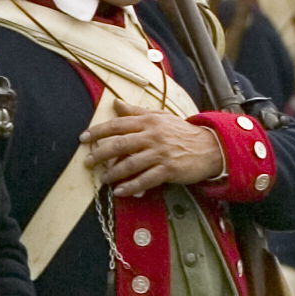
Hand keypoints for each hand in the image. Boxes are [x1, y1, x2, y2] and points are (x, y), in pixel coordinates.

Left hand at [82, 106, 226, 196]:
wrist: (210, 147)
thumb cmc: (182, 132)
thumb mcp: (160, 116)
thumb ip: (136, 111)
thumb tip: (116, 103)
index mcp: (149, 121)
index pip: (118, 124)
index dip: (98, 131)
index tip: (84, 138)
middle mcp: (153, 135)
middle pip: (120, 144)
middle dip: (100, 154)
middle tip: (88, 162)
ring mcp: (161, 153)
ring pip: (130, 163)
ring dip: (113, 173)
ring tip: (103, 179)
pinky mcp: (169, 169)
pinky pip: (145, 180)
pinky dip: (131, 187)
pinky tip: (120, 191)